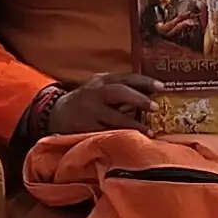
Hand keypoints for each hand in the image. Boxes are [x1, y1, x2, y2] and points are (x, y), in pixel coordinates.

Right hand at [31, 74, 159, 143]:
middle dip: (139, 99)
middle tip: (156, 107)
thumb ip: (119, 89)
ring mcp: (90, 111)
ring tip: (149, 130)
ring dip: (133, 123)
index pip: (125, 77)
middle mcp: (95, 93)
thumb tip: (150, 94)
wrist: (56, 114)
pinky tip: (131, 140)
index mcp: (101, 82)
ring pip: (114, 116)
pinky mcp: (86, 127)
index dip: (144, 81)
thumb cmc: (86, 102)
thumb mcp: (99, 89)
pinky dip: (120, 136)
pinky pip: (106, 132)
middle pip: (119, 92)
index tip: (161, 86)